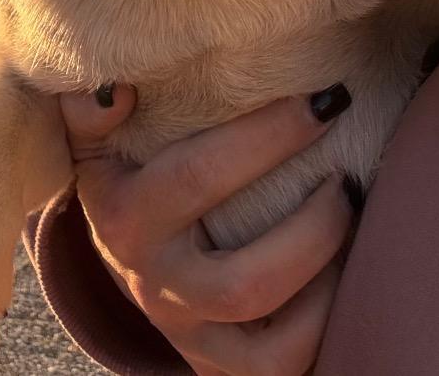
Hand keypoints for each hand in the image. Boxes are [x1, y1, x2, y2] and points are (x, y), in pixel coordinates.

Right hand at [60, 85, 356, 375]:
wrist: (123, 258)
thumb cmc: (125, 177)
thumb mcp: (94, 142)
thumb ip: (90, 109)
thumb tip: (118, 91)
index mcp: (125, 218)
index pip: (200, 178)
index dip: (271, 138)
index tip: (326, 100)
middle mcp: (153, 284)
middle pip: (245, 280)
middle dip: (316, 226)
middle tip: (345, 178)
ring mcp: (188, 332)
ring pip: (273, 337)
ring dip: (324, 274)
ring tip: (347, 220)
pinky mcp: (219, 362)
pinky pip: (283, 362)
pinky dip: (323, 321)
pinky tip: (336, 272)